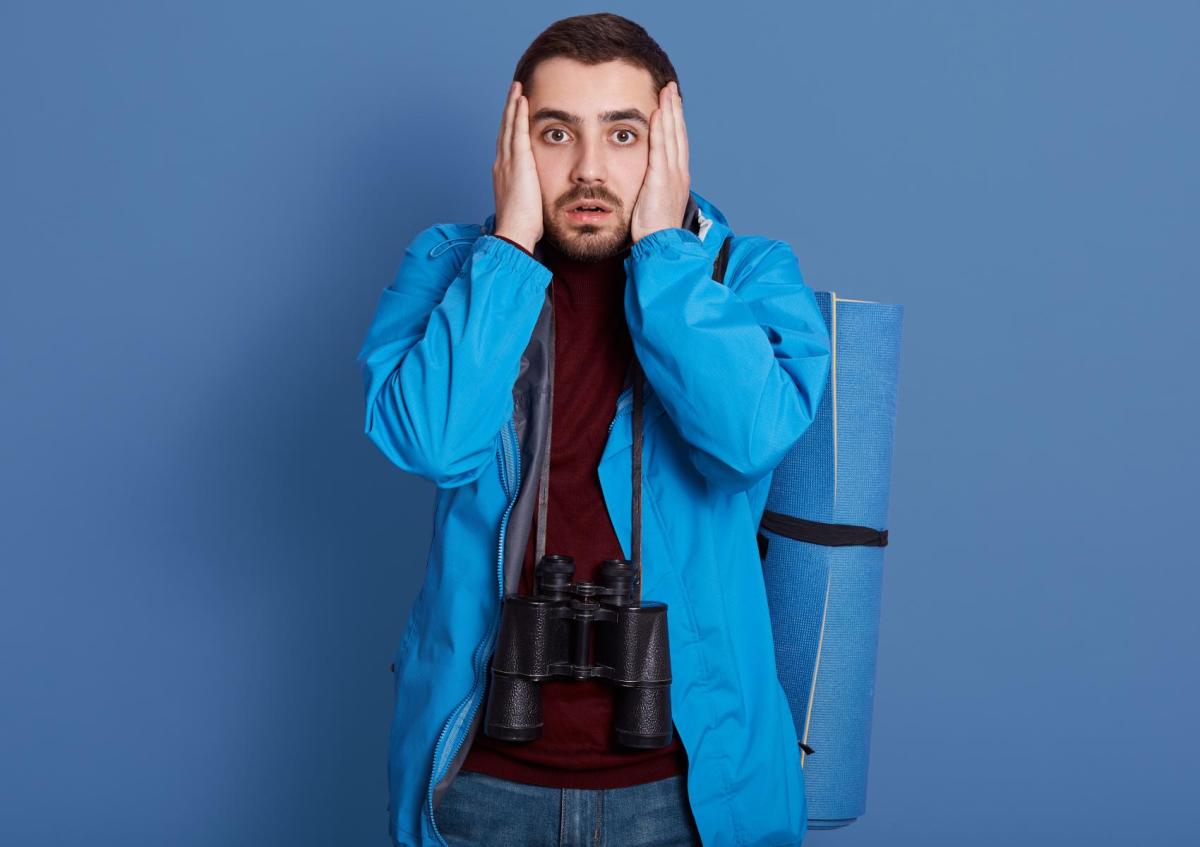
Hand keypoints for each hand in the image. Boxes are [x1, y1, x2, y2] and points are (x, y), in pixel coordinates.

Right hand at [492, 81, 542, 252]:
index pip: (507, 146)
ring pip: (508, 125)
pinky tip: (522, 98)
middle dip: (508, 110)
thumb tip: (539, 202)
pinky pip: (516, 130)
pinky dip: (518, 112)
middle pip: (504, 130)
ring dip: (512, 104)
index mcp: (504, 176)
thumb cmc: (522, 228)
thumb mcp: (528, 208)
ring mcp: (507, 161)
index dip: (509, 128)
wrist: (514, 232)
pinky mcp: (517, 160)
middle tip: (513, 92)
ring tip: (516, 87)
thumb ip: (532, 198)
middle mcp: (501, 164)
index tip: (514, 115)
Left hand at [630, 81, 690, 243]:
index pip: (677, 144)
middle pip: (678, 134)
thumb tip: (645, 183)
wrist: (662, 246)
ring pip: (672, 136)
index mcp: (677, 178)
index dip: (674, 122)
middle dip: (675, 109)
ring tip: (666, 92)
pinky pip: (661, 149)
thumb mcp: (654, 204)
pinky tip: (657, 113)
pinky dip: (660, 129)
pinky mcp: (661, 179)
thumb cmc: (654, 231)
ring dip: (669, 111)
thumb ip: (652, 189)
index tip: (671, 105)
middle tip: (671, 89)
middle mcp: (679, 173)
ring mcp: (672, 175)